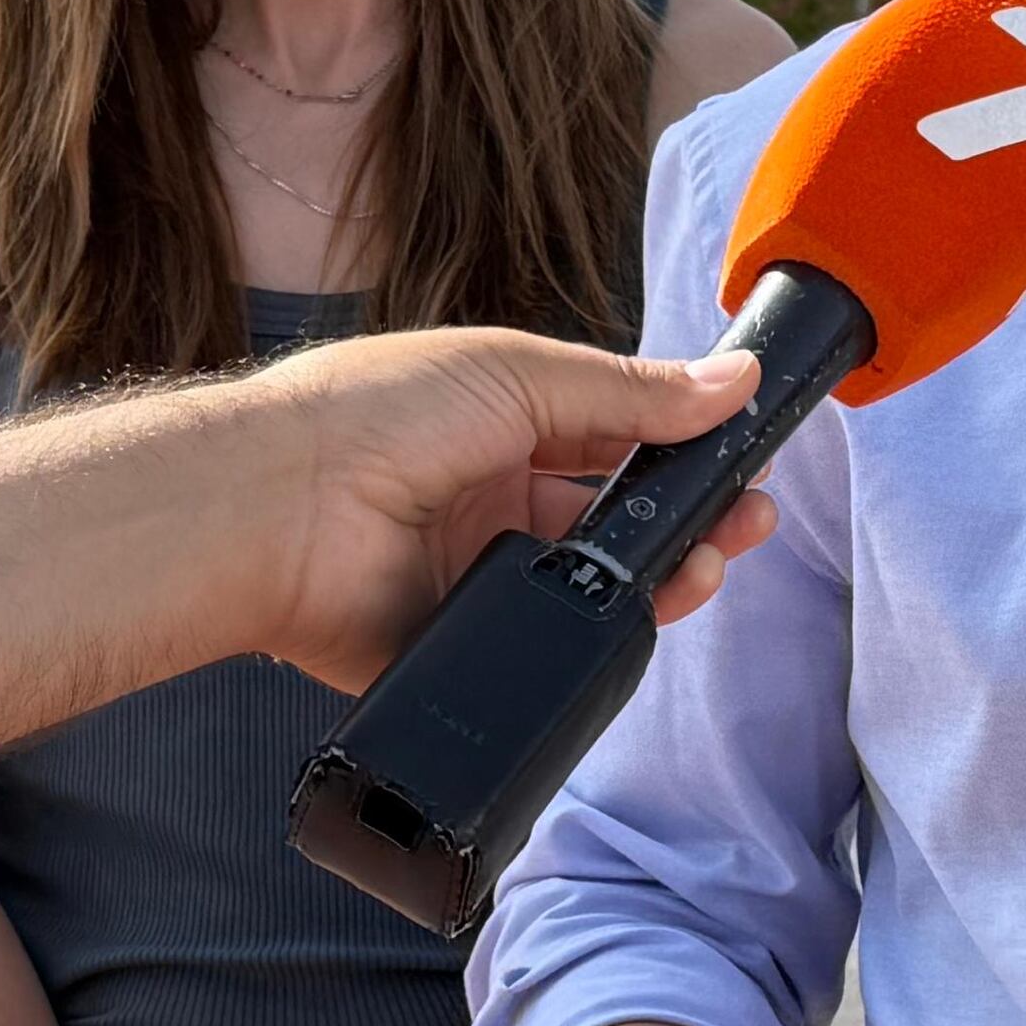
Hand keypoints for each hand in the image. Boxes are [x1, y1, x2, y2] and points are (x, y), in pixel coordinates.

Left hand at [235, 330, 780, 693]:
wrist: (277, 508)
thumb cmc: (375, 414)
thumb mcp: (519, 375)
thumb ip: (630, 392)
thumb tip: (732, 381)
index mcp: (496, 422)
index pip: (609, 436)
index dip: (679, 447)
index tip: (743, 454)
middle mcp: (487, 498)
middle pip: (610, 520)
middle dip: (687, 520)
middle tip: (748, 520)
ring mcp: (473, 575)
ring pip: (589, 589)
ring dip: (658, 578)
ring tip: (709, 566)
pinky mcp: (456, 645)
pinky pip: (540, 650)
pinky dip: (590, 641)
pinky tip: (632, 619)